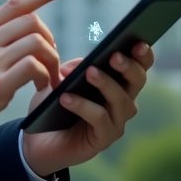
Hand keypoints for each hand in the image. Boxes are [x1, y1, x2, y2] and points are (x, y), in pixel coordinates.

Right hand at [0, 0, 68, 143]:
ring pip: (37, 43)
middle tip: (49, 57)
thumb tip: (9, 40)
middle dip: (50, 38)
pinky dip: (44, 77)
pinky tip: (38, 87)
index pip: (16, 4)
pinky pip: (33, 69)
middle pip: (32, 22)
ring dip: (51, 60)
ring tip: (47, 76)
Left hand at [21, 41, 154, 176]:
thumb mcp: (59, 80)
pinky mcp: (103, 139)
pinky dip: (83, 106)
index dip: (143, 54)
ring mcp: (115, 123)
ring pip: (121, 100)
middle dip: (129, 67)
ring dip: (105, 84)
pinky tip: (66, 98)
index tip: (138, 41)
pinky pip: (100, 119)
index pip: (139, 66)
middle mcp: (122, 103)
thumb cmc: (52, 105)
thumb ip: (73, 68)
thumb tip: (83, 64)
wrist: (37, 139)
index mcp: (117, 83)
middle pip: (137, 82)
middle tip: (114, 56)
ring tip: (89, 72)